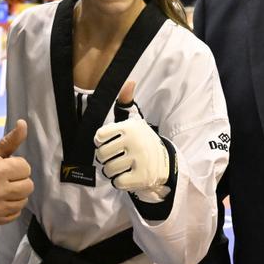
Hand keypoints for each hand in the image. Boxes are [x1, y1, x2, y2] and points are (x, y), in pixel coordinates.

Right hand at [0, 119, 32, 225]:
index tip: (6, 167)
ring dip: (17, 194)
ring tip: (4, 189)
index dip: (17, 166)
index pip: (25, 168)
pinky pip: (16, 213)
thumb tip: (24, 123)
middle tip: (6, 179)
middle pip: (28, 186)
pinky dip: (11, 207)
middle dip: (19, 180)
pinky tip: (0, 200)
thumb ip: (10, 141)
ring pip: (23, 200)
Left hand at [93, 81, 168, 196]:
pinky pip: (118, 182)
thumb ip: (125, 101)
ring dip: (112, 171)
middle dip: (106, 159)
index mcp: (129, 127)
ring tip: (121, 167)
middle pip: (102, 155)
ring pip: (109, 170)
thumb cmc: (142, 140)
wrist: (165, 162)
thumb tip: (129, 81)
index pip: (99, 137)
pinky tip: (127, 176)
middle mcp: (135, 142)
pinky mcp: (142, 177)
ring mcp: (139, 160)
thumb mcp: (134, 120)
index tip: (110, 143)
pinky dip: (119, 182)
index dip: (101, 142)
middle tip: (116, 157)